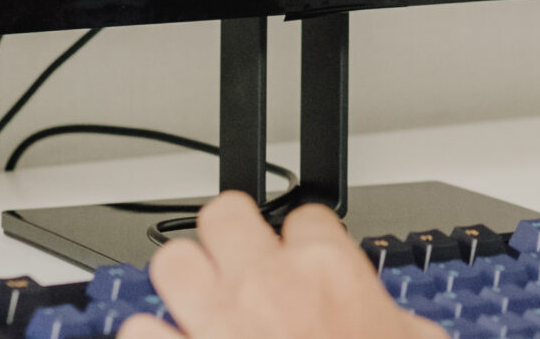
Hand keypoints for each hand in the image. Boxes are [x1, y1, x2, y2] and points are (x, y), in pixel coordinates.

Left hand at [115, 190, 441, 338]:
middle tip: (237, 263)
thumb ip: (396, 324)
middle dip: (229, 236)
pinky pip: (140, 329)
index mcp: (329, 272)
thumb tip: (399, 324)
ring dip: (183, 282)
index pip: (307, 217)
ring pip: (174, 261)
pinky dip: (151, 337)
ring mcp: (216, 319)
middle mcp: (267, 283)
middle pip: (226, 214)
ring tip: (197, 302)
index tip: (304, 260)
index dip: (305, 240)